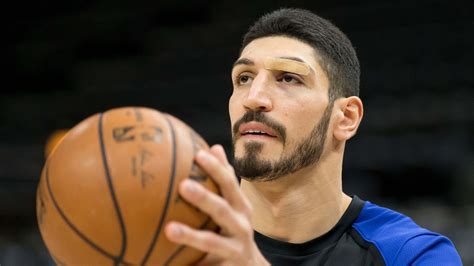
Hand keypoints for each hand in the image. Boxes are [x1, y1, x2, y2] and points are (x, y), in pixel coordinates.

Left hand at [165, 144, 268, 265]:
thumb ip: (225, 179)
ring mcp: (234, 250)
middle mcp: (241, 227)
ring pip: (211, 243)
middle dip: (204, 198)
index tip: (198, 154)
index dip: (216, 169)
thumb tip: (215, 147)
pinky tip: (164, 258)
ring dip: (190, 236)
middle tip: (183, 185)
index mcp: (241, 207)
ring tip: (169, 229)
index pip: (229, 184)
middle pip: (222, 210)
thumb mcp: (234, 204)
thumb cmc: (234, 228)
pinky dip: (190, 264)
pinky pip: (205, 265)